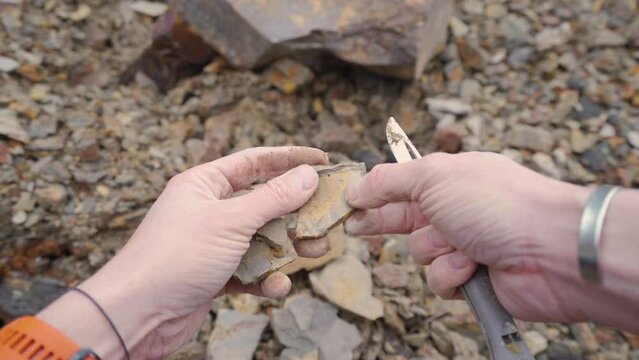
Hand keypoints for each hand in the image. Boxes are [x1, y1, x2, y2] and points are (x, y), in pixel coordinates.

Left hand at [38, 146, 328, 358]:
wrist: (137, 314)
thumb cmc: (175, 257)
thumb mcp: (230, 221)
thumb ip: (273, 198)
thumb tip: (309, 174)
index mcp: (205, 184)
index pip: (255, 162)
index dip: (289, 158)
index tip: (323, 158)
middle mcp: (210, 210)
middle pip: (265, 202)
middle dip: (296, 212)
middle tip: (326, 217)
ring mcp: (214, 243)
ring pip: (263, 239)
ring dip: (288, 248)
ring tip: (313, 252)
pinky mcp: (216, 274)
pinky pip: (251, 270)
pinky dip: (266, 279)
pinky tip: (275, 287)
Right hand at [344, 152, 592, 322]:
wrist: (550, 249)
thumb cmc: (497, 203)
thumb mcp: (434, 177)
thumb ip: (390, 180)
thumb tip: (357, 186)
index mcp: (450, 179)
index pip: (401, 186)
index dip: (373, 194)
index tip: (348, 203)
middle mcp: (456, 210)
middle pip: (405, 220)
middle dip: (382, 223)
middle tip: (355, 228)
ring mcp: (466, 243)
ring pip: (422, 253)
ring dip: (435, 250)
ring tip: (460, 244)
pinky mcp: (473, 277)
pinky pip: (441, 279)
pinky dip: (453, 274)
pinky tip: (472, 267)